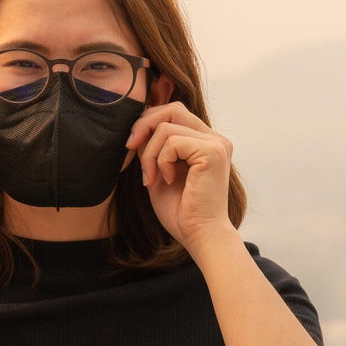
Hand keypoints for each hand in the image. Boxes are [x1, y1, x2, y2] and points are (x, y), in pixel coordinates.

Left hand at [126, 102, 237, 252]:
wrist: (199, 235)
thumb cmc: (180, 211)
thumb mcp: (159, 171)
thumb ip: (153, 147)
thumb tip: (136, 124)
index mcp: (205, 142)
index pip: (173, 113)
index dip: (148, 123)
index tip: (131, 146)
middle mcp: (215, 139)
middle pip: (172, 109)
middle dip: (143, 126)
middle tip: (129, 149)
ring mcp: (216, 144)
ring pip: (167, 127)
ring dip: (149, 154)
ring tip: (151, 178)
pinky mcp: (212, 152)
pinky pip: (172, 141)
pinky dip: (160, 161)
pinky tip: (166, 180)